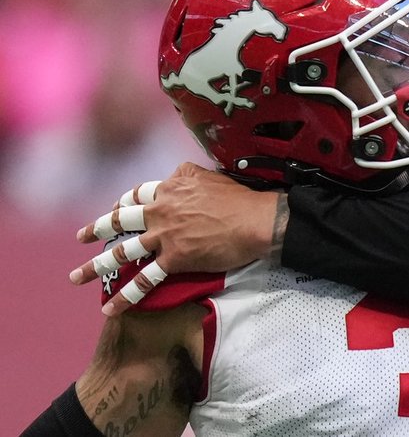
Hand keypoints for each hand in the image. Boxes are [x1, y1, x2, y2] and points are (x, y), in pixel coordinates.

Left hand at [70, 162, 284, 315]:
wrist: (256, 220)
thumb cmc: (241, 198)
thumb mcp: (211, 175)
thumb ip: (190, 177)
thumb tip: (182, 178)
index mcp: (171, 187)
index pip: (138, 194)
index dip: (125, 202)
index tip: (117, 208)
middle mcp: (162, 210)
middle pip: (120, 220)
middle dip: (97, 229)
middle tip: (81, 237)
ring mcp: (165, 235)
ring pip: (123, 252)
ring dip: (95, 267)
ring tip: (76, 277)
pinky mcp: (175, 259)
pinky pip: (145, 280)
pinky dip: (125, 296)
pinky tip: (109, 309)